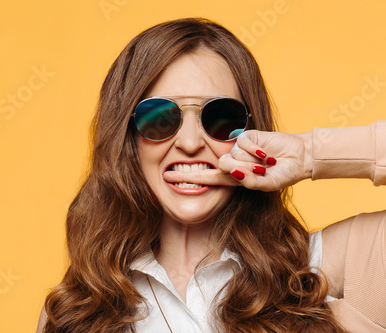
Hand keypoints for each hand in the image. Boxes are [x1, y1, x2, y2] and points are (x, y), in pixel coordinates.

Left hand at [163, 130, 311, 191]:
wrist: (298, 158)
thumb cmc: (281, 174)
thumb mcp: (265, 184)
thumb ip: (247, 180)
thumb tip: (230, 170)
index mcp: (231, 177)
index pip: (205, 178)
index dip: (186, 177)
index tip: (166, 177)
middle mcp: (230, 162)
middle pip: (219, 167)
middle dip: (239, 171)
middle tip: (257, 172)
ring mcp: (237, 149)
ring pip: (232, 157)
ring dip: (252, 163)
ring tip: (266, 163)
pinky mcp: (245, 136)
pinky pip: (243, 145)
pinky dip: (257, 151)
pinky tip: (267, 154)